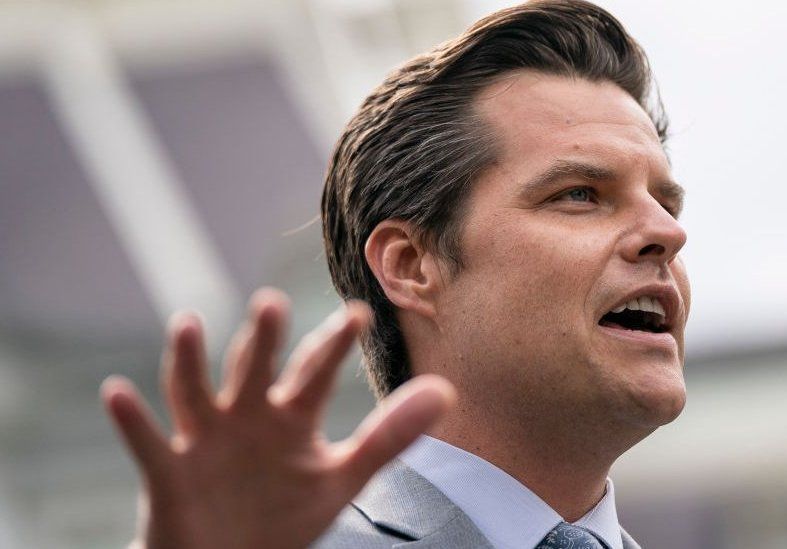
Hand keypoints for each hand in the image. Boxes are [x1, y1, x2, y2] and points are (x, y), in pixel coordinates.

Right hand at [101, 288, 455, 548]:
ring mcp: (205, 441)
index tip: (358, 314)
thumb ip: (390, 434)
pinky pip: (147, 444)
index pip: (315, 373)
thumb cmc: (285, 515)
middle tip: (272, 302)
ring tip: (188, 324)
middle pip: (254, 372)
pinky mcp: (169, 473)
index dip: (333, 346)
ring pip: (195, 393)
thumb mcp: (343, 478)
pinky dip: (132, 421)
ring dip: (189, 361)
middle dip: (261, 341)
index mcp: (290, 418)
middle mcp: (247, 417)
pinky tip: (116, 392)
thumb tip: (446, 389)